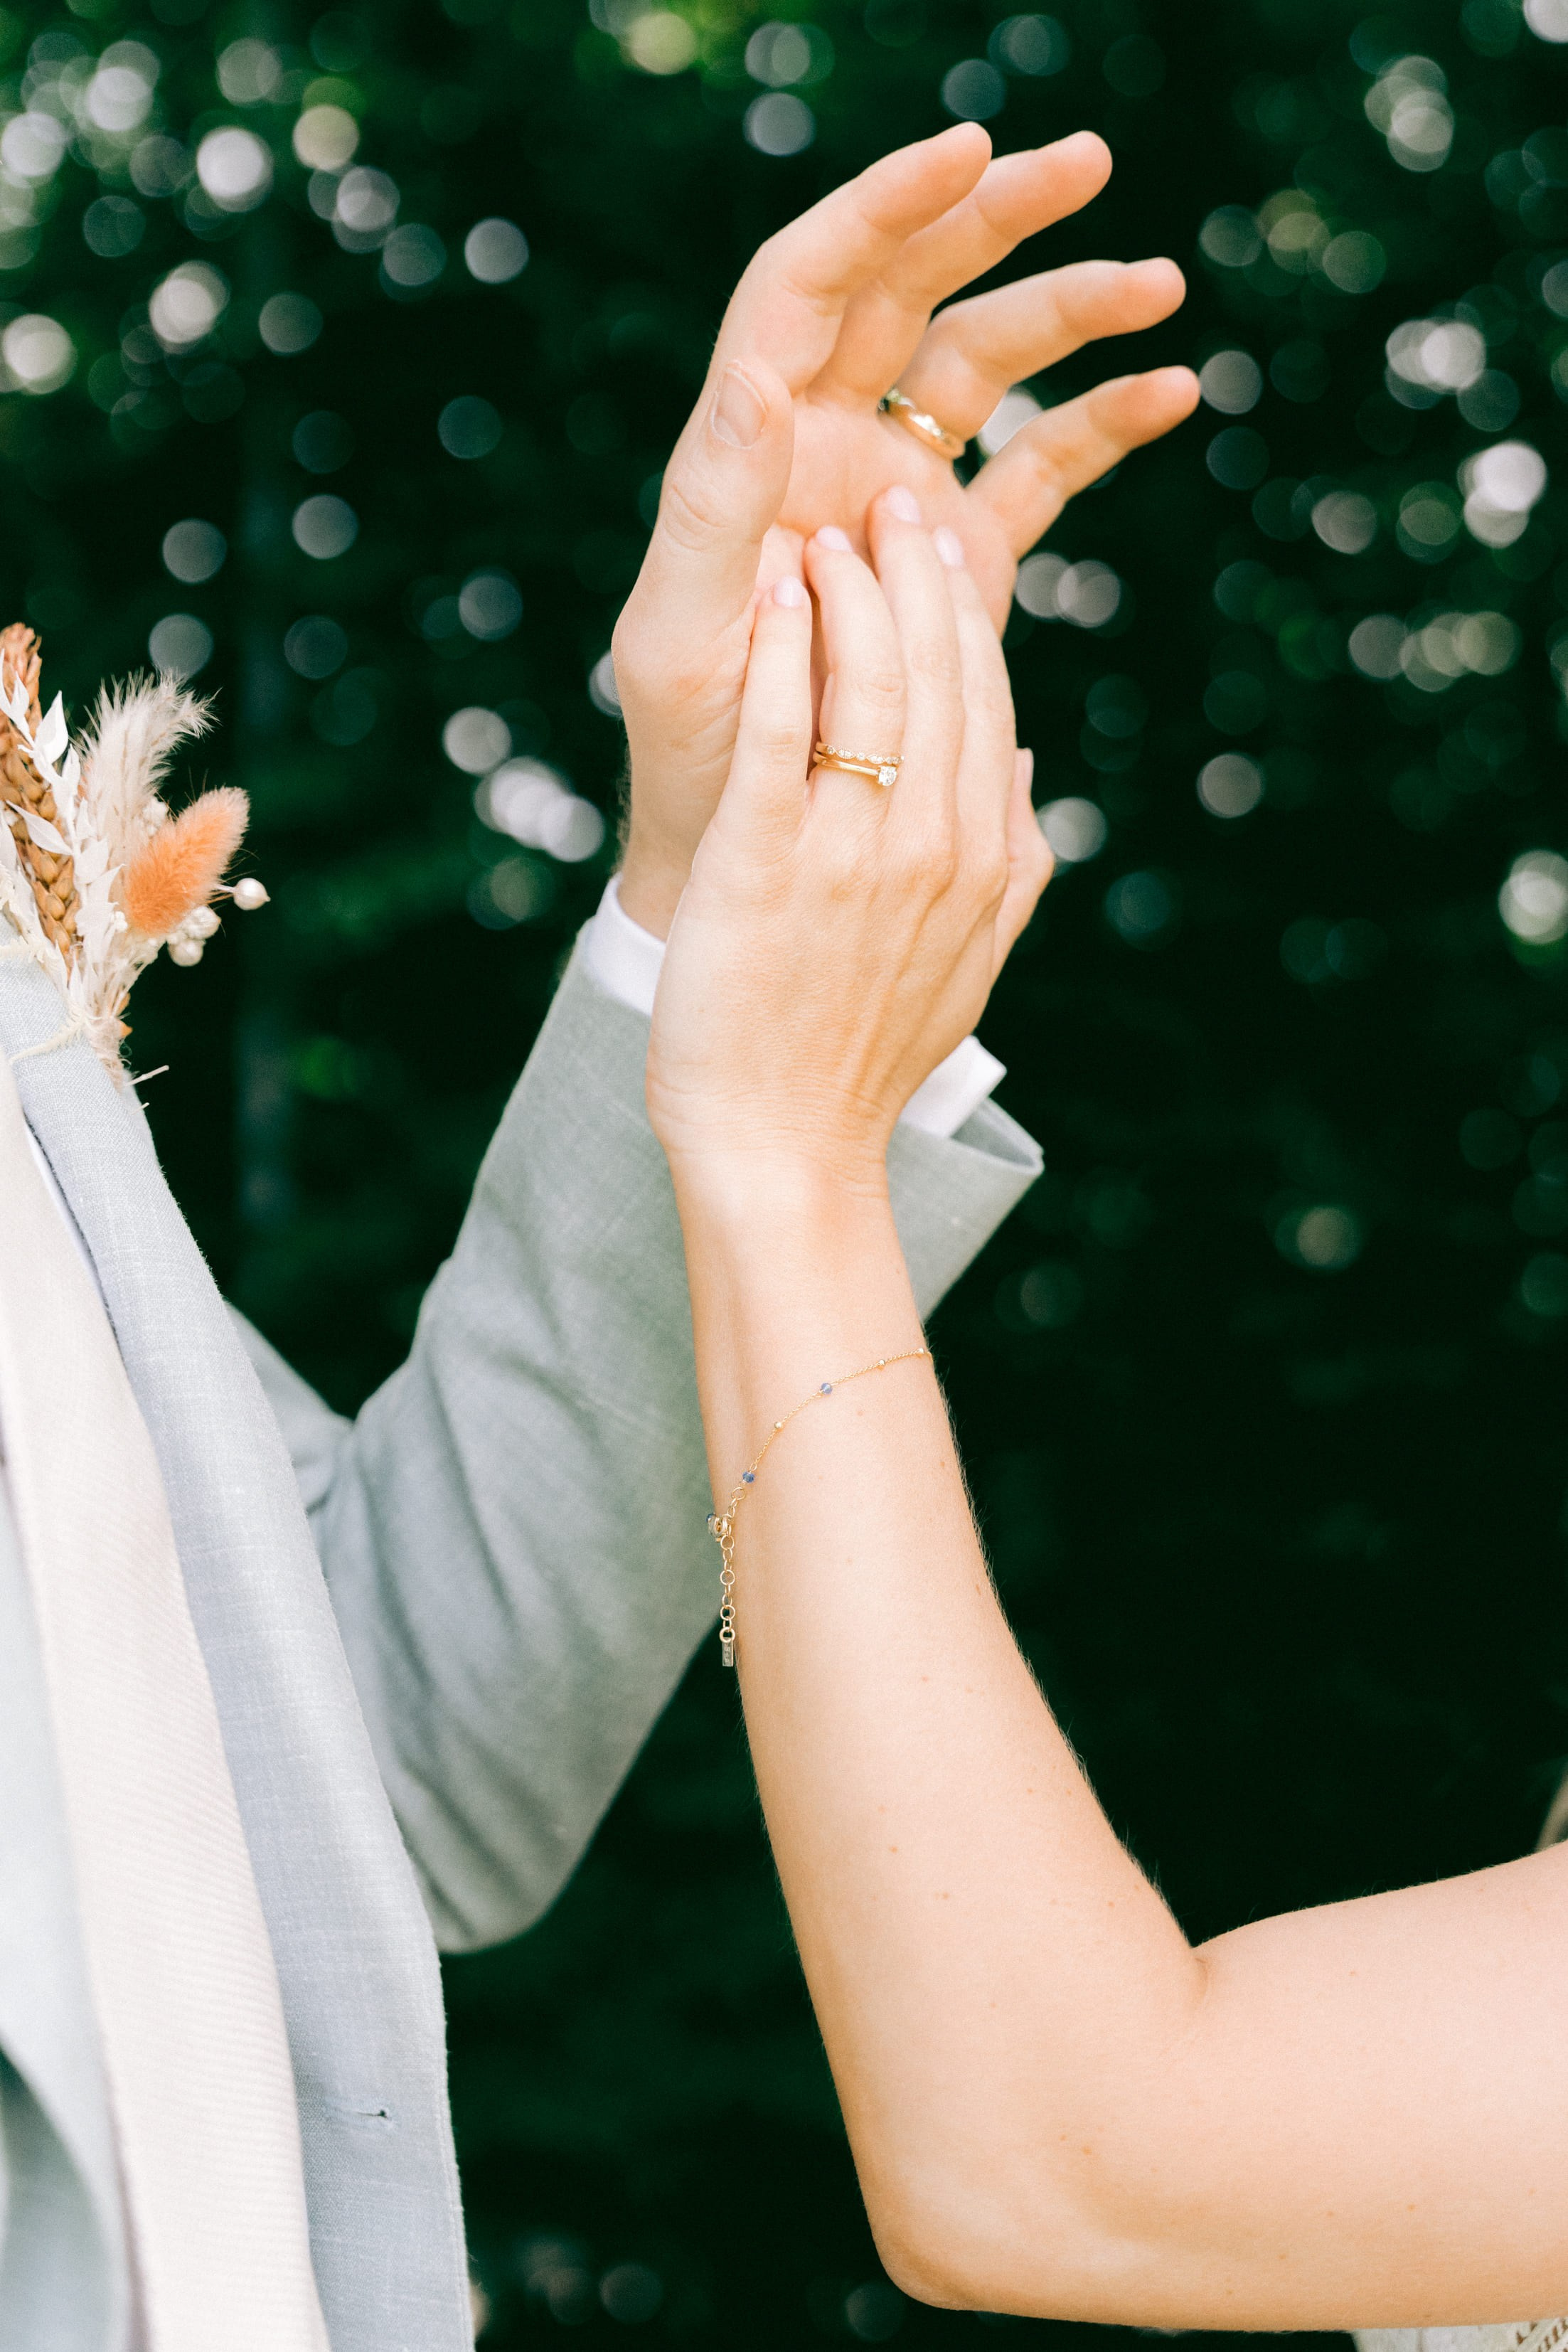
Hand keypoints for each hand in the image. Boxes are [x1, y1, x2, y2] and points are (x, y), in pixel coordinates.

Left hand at [615, 124, 1197, 936]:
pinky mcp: (958, 556)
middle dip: (995, 220)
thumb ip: (714, 504)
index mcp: (751, 443)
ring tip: (1160, 285)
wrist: (747, 840)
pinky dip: (1100, 425)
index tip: (965, 154)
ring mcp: (898, 491)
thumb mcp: (680, 634)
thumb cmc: (688, 749)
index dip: (881, 209)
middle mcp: (825, 442)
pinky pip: (1038, 465)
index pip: (809, 282)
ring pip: (988, 363)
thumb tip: (756, 375)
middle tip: (1084, 162)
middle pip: (911, 290)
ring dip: (1071, 313)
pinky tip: (1172, 392)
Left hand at [645, 488, 1051, 1190]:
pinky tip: (775, 592)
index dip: (963, 614)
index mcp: (982, 859)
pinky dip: (785, 652)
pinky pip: (785, 730)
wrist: (788, 1148)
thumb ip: (1012, 862)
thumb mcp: (970, 961)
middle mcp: (931, 844)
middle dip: (916, 575)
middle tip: (889, 504)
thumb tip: (1027, 763)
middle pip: (940, 673)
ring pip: (872, 683)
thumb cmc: (863, 1058)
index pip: (987, 702)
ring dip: (852, 593)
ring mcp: (852, 852)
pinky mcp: (767, 860)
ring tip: (827, 532)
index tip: (938, 549)